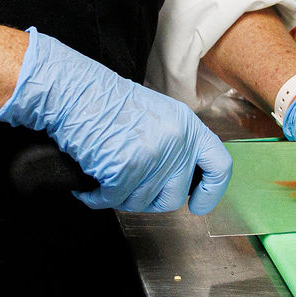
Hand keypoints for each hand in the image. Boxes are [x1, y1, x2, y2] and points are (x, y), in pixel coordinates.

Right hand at [0, 28, 232, 213]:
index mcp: (187, 126)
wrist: (76, 92)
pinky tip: (90, 185)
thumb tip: (179, 180)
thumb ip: (175, 144)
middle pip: (174, 196)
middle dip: (150, 199)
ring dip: (121, 196)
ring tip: (106, 174)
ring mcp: (153, 157)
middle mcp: (176, 142)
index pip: (219, 166)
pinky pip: (114, 200)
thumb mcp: (157, 115)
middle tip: (129, 186)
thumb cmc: (107, 102)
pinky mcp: (126, 170)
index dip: (211, 192)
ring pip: (142, 202)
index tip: (199, 204)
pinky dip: (97, 196)